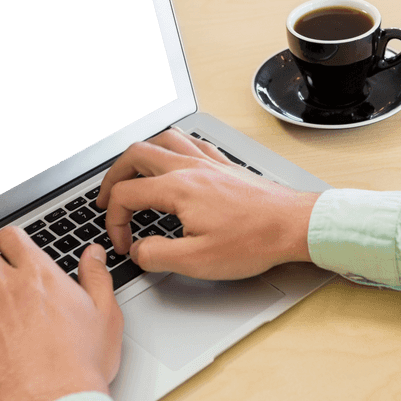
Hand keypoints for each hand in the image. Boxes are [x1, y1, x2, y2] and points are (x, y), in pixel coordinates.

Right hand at [95, 129, 318, 278]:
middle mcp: (190, 167)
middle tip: (107, 198)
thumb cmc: (254, 241)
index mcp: (178, 188)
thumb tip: (139, 250)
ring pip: (164, 139)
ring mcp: (209, 162)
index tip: (125, 243)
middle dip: (114, 175)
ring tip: (133, 172)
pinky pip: (191, 143)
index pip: (126, 194)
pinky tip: (176, 161)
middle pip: (136, 153)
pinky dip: (173, 148)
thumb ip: (157, 255)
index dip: (115, 221)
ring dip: (141, 154)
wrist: (294, 225)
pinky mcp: (225, 165)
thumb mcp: (197, 261)